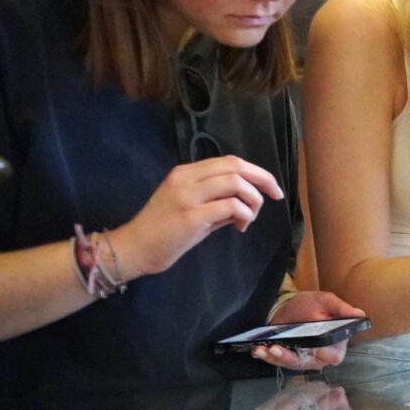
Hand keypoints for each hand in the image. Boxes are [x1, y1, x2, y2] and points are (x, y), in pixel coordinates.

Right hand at [112, 156, 284, 277]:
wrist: (134, 248)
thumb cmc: (163, 231)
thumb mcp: (190, 207)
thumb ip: (217, 200)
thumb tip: (248, 202)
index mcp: (186, 173)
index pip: (229, 161)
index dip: (256, 171)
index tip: (271, 187)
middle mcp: (186, 178)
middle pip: (235, 166)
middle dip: (263, 179)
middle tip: (276, 196)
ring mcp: (187, 196)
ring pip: (235, 183)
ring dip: (253, 200)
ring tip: (249, 218)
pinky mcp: (190, 216)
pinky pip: (230, 207)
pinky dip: (244, 215)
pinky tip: (240, 227)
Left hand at [253, 291, 365, 370]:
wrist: (286, 305)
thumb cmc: (309, 304)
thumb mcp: (326, 302)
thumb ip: (342, 309)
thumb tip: (360, 314)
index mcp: (334, 344)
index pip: (333, 356)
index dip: (324, 353)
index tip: (314, 345)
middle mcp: (319, 355)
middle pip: (308, 363)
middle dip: (291, 357)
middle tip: (277, 348)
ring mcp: (302, 358)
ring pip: (291, 364)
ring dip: (277, 357)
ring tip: (265, 349)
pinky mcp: (286, 358)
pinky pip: (278, 362)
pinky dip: (267, 357)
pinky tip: (258, 350)